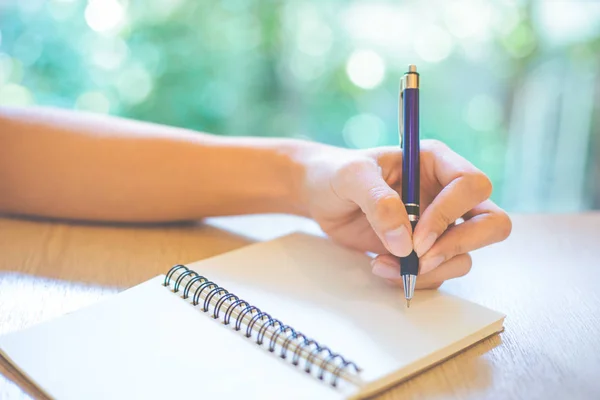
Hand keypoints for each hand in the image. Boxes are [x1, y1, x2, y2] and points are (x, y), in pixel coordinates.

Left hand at [302, 139, 511, 288]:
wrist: (320, 196)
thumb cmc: (336, 174)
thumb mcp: (351, 176)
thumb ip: (378, 201)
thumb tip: (405, 243)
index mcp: (436, 162)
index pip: (472, 185)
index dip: (450, 214)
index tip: (416, 237)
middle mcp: (446, 193)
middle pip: (492, 223)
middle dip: (459, 246)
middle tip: (421, 258)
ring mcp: (439, 224)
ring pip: (465, 255)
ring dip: (431, 269)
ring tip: (385, 263)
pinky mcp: (424, 249)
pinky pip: (439, 272)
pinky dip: (414, 278)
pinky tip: (380, 267)